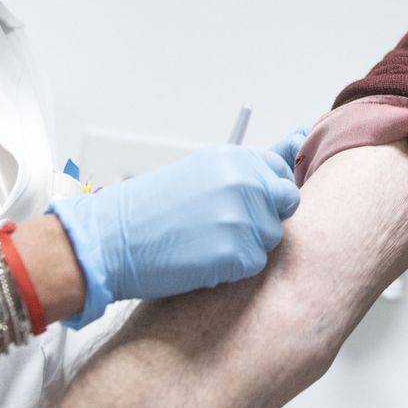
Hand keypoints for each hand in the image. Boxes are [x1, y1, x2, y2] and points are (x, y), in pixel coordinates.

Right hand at [48, 128, 304, 326]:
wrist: (111, 239)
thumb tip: (296, 140)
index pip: (281, 170)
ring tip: (206, 241)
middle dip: (264, 217)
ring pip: (271, 237)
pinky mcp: (236, 253)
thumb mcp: (200, 171)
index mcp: (234, 158)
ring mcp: (242, 216)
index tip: (248, 201)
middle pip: (286, 203)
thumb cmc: (149, 208)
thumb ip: (248, 166)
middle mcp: (244, 182)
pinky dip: (232, 268)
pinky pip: (255, 264)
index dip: (267, 191)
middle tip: (224, 225)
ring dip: (246, 245)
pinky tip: (202, 259)